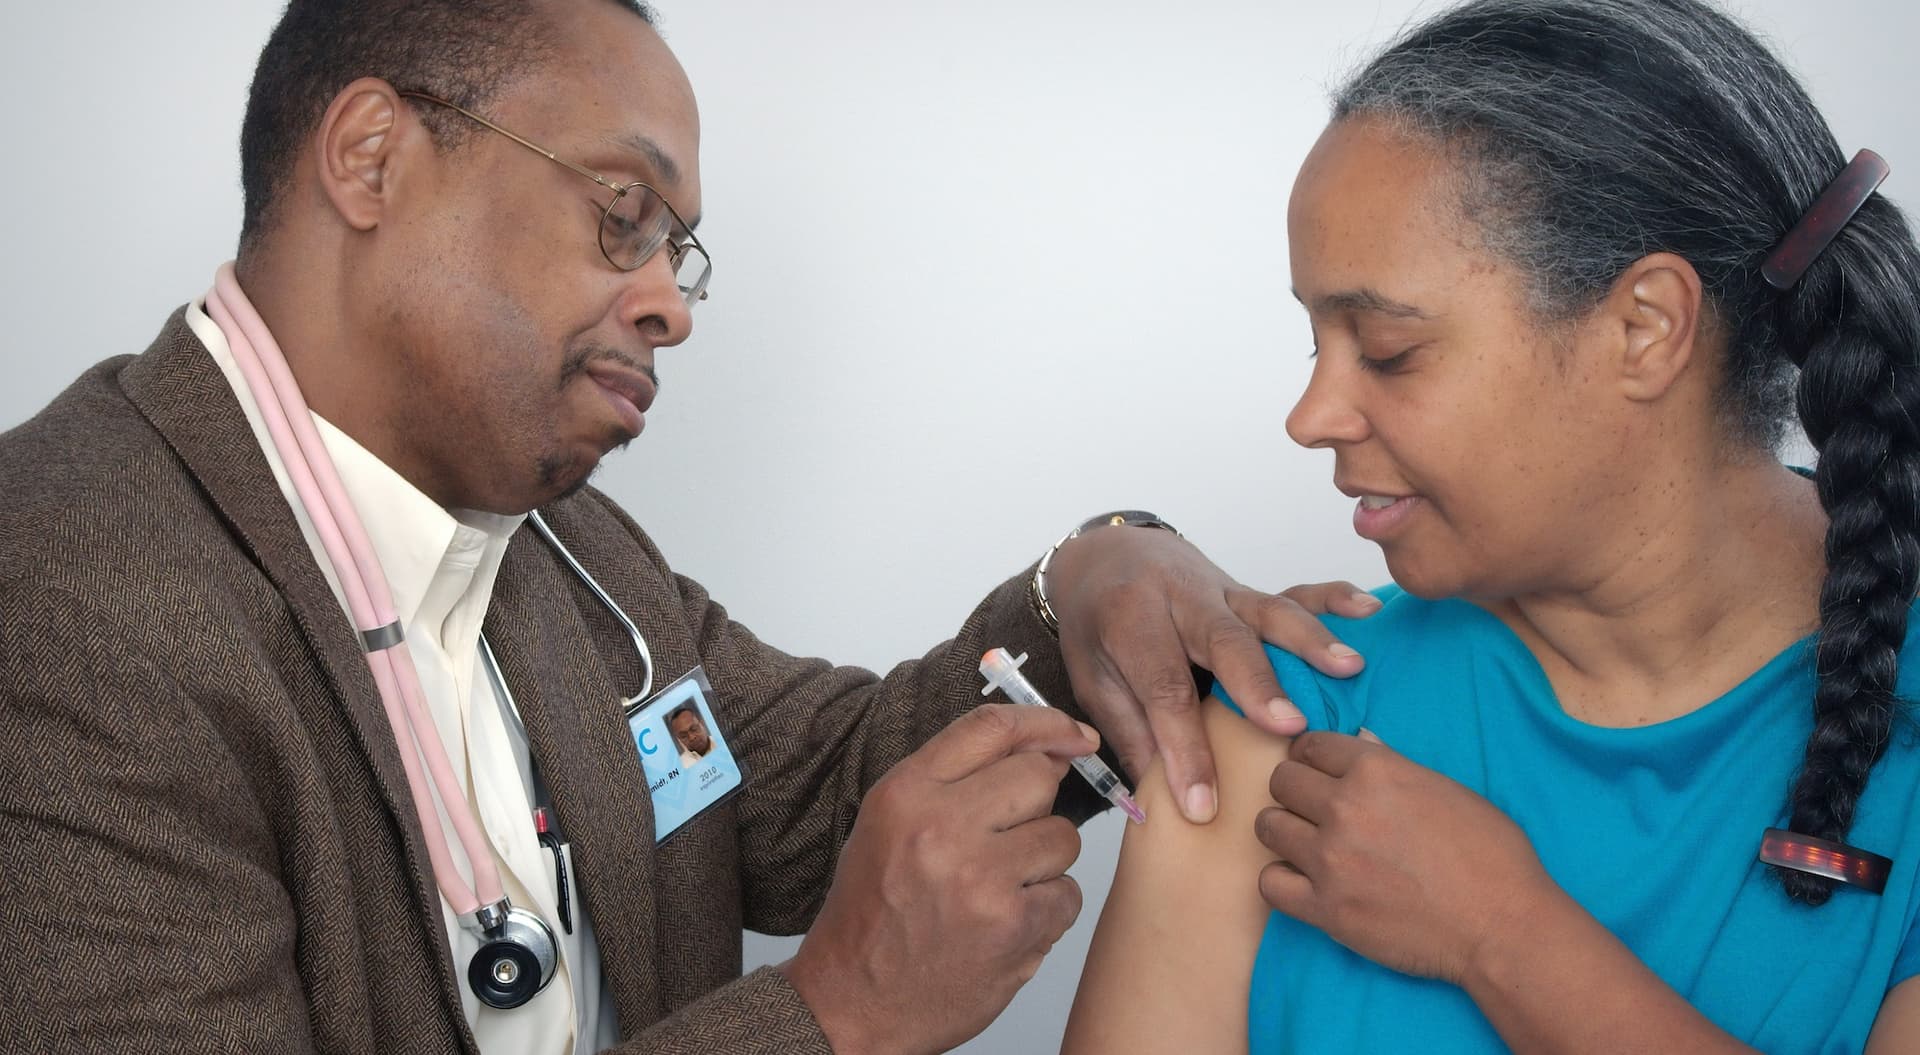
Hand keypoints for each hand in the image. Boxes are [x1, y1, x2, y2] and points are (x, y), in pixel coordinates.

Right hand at [780, 704, 1093, 1054]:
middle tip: (1012, 838)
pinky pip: (1068, 894)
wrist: (852, 1001)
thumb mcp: (889, 823)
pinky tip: (1005, 924)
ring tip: (998, 889)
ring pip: (1063, 837)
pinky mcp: (1014, 927)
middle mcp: (941, 827)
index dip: (1045, 723)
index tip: (1074, 734)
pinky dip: (1048, 911)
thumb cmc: (873, 911)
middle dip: (1038, 805)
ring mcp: (980, 878)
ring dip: (1044, 862)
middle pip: (1038, 777)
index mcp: (906, 793)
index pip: (993, 727)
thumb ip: (955, 780)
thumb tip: (1044, 750)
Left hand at [1043, 522, 1378, 822]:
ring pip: (1268, 612)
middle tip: (1289, 728)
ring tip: (1349, 668)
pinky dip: (1332, 598)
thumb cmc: (1099, 626)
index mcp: (1129, 621)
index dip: (1185, 750)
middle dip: (1257, 685)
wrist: (1108, 557)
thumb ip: (1129, 733)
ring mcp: (1222, 591)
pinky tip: (1366, 610)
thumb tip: (1159, 802)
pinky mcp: (1250, 591)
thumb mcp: (1094, 678)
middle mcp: (1180, 599)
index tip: (1203, 805)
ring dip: (1311, 641)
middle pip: (1223, 642)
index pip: (1164, 690)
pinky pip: (1294, 590)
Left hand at [1254, 730, 1554, 984]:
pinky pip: (1270, 883)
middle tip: (1310, 808)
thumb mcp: (1447, 789)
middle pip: (1282, 781)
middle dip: (1294, 790)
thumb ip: (1393, 765)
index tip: (1314, 770)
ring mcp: (1330, 859)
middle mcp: (1345, 808)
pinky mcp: (1325, 908)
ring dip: (1284, 831)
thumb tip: (1359, 741)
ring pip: (1268, 827)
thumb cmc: (1491, 855)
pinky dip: (1281, 880)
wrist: (1503, 924)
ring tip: (1305, 843)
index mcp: (1376, 770)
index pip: (1311, 744)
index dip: (1310, 756)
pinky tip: (1302, 882)